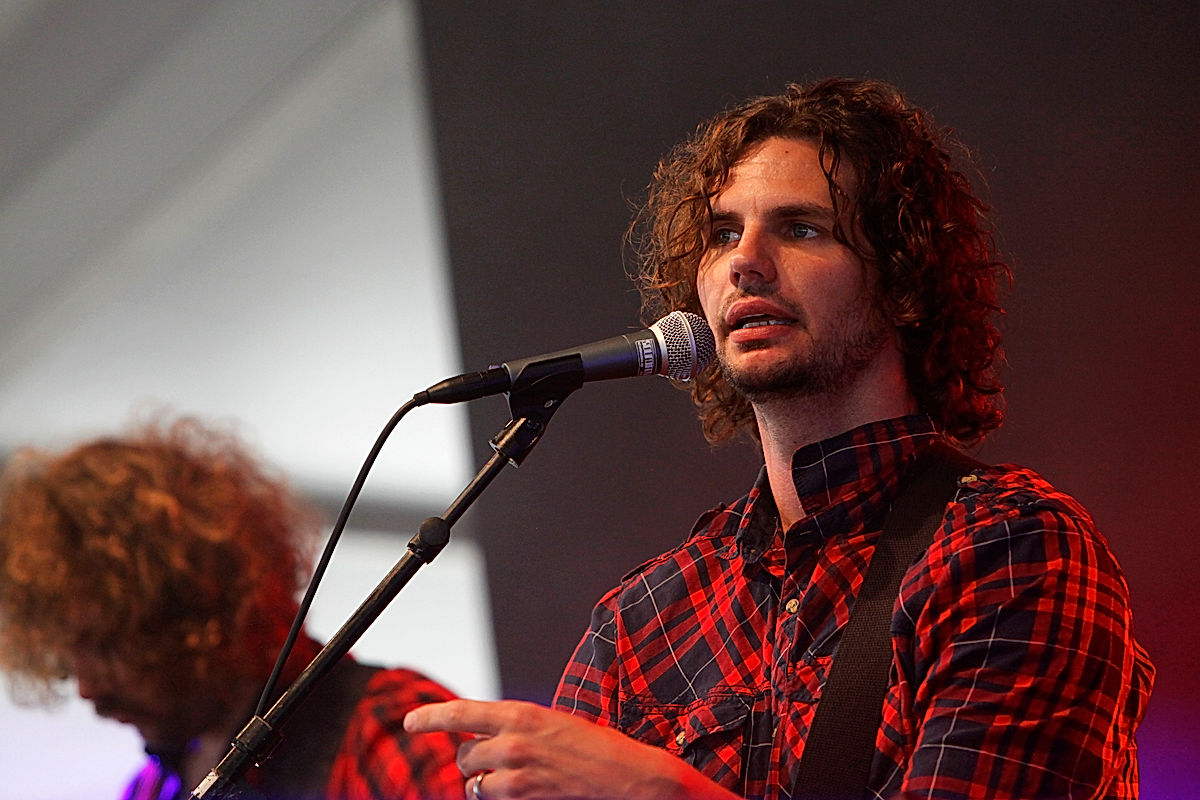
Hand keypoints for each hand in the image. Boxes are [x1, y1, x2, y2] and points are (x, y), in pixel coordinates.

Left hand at [404, 699, 737, 799]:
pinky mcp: (522, 798)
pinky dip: (499, 796)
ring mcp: (516, 775)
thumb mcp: (553, 723)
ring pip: (474, 782)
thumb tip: (486, 737)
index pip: (460, 713)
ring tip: (519, 778)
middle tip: (504, 760)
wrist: (629, 778)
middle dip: (476, 759)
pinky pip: (491, 799)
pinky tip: (528, 790)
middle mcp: (512, 742)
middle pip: (464, 754)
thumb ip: (517, 728)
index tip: (410, 722)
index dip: (430, 718)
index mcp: (521, 713)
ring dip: (486, 782)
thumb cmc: (596, 748)